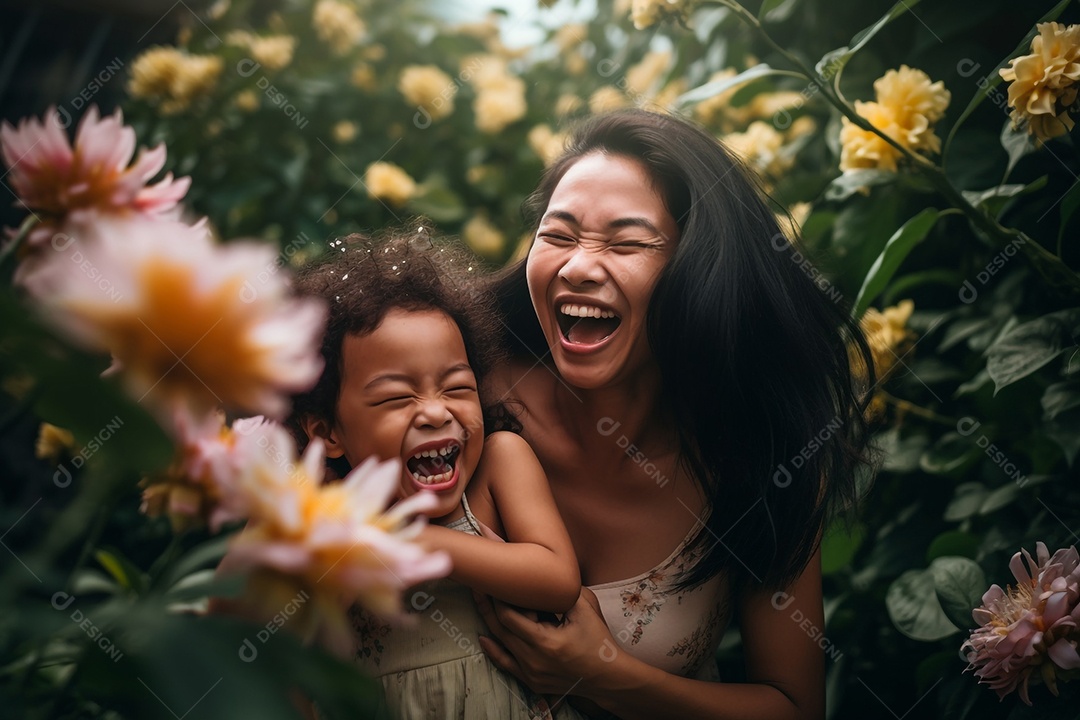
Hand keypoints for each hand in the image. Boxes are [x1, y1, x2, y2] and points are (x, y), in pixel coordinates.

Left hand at [475, 587, 615, 696]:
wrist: (608, 677)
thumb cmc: (599, 641)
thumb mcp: (585, 609)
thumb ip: (563, 591)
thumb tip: (545, 571)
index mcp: (545, 641)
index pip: (509, 616)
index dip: (498, 597)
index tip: (495, 579)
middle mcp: (533, 660)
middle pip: (499, 628)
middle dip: (487, 604)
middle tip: (478, 584)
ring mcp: (530, 673)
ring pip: (500, 644)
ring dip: (489, 621)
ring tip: (479, 600)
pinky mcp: (531, 681)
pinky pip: (506, 664)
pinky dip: (493, 650)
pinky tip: (483, 637)